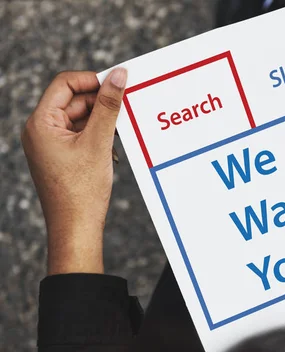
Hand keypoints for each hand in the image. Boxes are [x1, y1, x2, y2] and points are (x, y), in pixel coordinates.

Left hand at [21, 69, 126, 274]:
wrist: (76, 227)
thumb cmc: (82, 190)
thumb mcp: (99, 142)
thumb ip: (109, 106)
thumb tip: (119, 75)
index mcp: (41, 123)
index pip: (65, 84)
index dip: (92, 80)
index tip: (119, 84)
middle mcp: (41, 131)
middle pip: (73, 101)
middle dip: (101, 103)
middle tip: (128, 106)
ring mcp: (50, 144)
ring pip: (80, 119)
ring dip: (102, 121)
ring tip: (123, 131)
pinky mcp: (61, 156)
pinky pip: (81, 135)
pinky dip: (99, 136)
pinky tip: (115, 147)